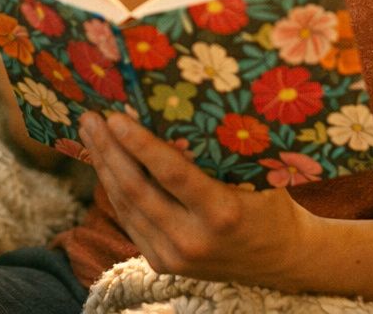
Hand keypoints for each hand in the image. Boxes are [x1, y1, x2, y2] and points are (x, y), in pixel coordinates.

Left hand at [78, 111, 315, 289]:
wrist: (282, 260)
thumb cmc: (271, 203)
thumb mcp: (254, 175)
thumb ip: (219, 152)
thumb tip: (178, 107)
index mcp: (222, 213)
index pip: (171, 173)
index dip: (139, 144)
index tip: (115, 117)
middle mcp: (194, 239)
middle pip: (138, 190)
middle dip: (109, 150)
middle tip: (90, 118)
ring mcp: (175, 257)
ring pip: (127, 206)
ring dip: (104, 167)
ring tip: (90, 133)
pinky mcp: (163, 264)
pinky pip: (130, 220)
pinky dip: (115, 190)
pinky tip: (104, 163)